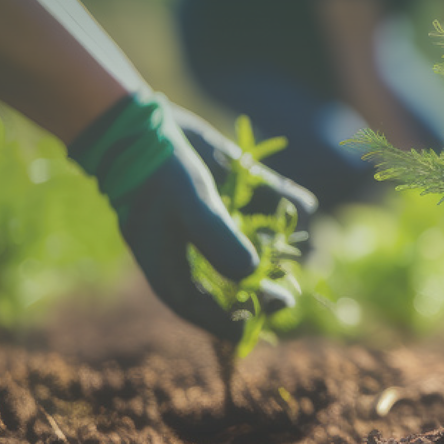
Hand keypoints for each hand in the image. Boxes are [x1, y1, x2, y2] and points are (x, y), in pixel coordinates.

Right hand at [69, 93, 295, 340]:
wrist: (138, 122)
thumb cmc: (159, 171)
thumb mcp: (191, 206)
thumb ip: (218, 240)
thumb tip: (251, 273)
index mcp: (169, 265)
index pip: (199, 308)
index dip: (229, 321)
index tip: (260, 320)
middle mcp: (187, 248)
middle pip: (223, 283)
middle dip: (255, 291)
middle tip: (287, 298)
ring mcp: (203, 220)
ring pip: (241, 245)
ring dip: (270, 251)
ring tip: (298, 259)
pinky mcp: (219, 189)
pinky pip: (256, 201)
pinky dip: (281, 201)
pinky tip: (305, 203)